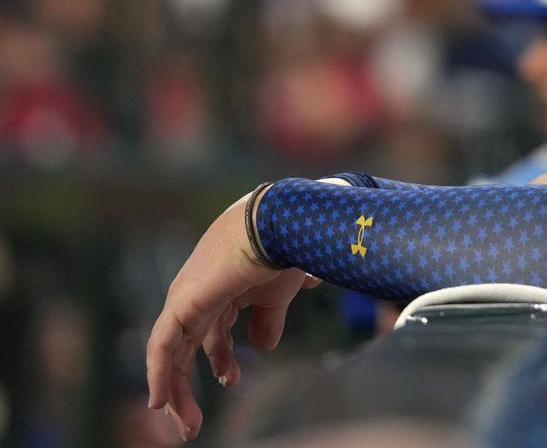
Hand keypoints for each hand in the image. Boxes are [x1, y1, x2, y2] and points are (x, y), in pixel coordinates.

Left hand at [145, 191, 320, 440]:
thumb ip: (268, 320)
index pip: (214, 328)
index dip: (221, 357)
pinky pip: (162, 347)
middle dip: (190, 382)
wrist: (279, 224)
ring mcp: (187, 297)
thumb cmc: (285, 251)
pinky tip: (161, 401)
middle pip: (188, 344)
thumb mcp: (278, 294)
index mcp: (226, 286)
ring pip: (171, 352)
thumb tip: (264, 347)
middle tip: (194, 421)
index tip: (232, 380)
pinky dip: (159, 375)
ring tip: (185, 423)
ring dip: (176, 390)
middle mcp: (201, 292)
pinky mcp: (181, 304)